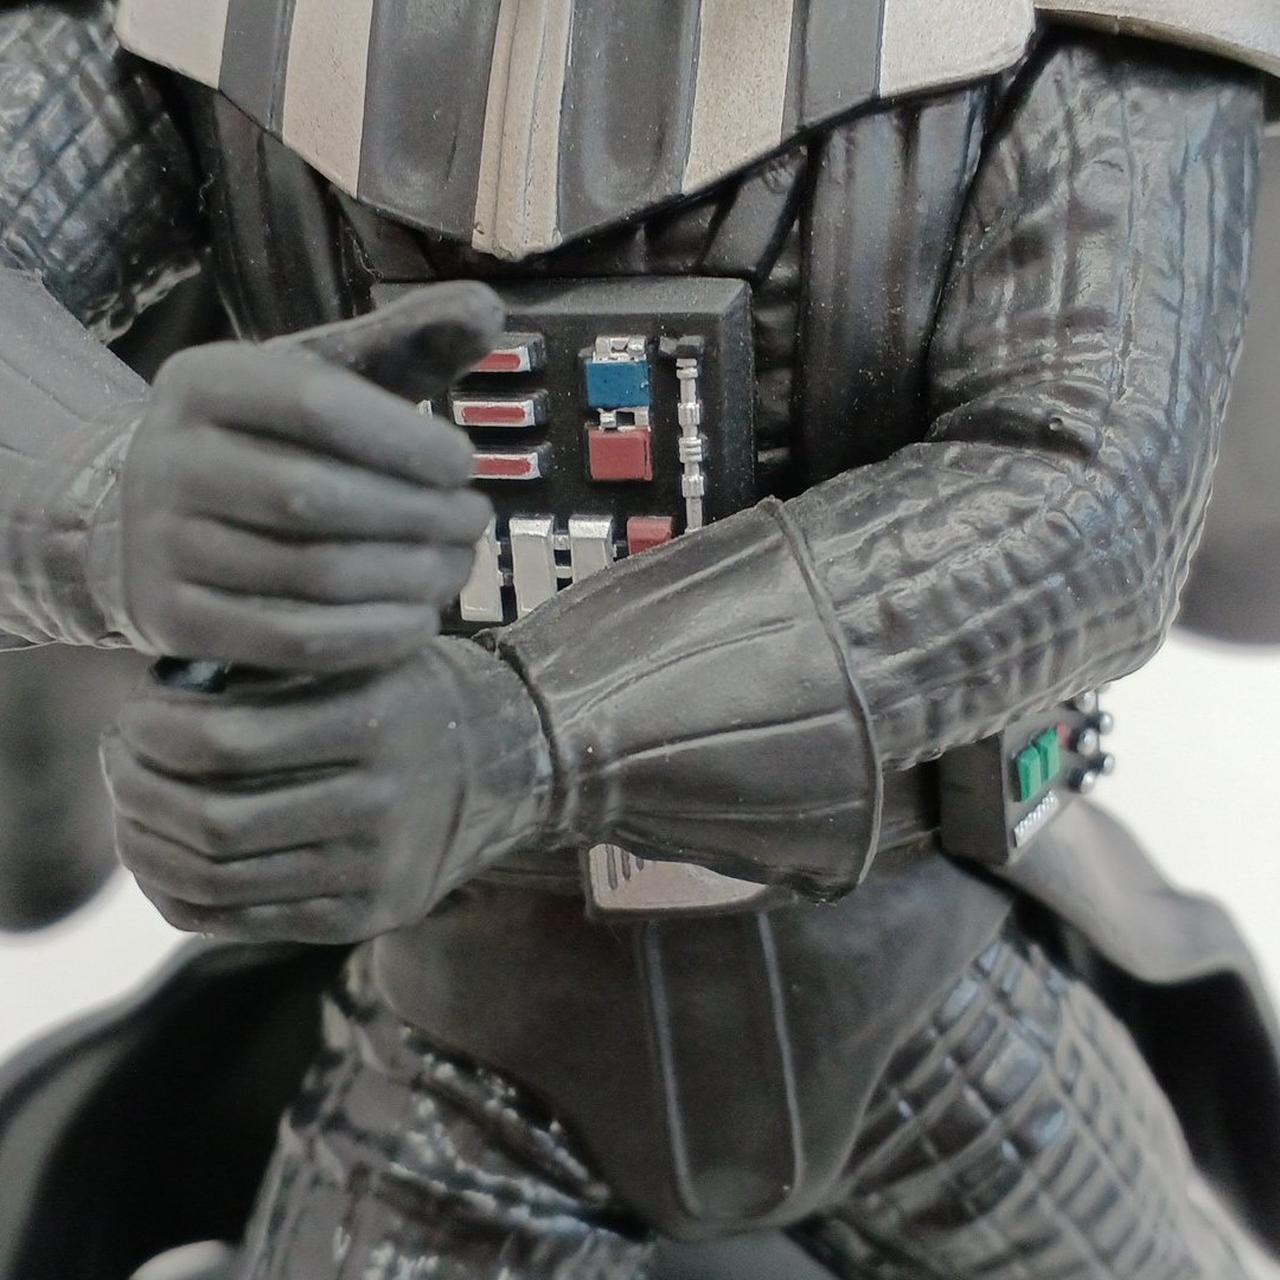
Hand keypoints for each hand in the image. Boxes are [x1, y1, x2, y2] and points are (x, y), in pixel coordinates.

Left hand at [101, 641, 550, 943]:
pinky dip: (177, 891)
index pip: (221, 741)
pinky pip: (240, 921)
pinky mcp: (368, 918)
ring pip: (216, 881)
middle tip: (118, 756)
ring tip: (133, 805)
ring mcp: (376, 871)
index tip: (132, 712)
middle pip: (211, 820)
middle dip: (135, 787)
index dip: (150, 730)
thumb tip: (151, 702)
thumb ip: (271, 669)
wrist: (507, 763)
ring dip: (144, 842)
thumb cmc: (411, 694)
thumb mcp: (359, 657)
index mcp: (376, 722)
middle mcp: (383, 804)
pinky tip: (163, 855)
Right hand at [118, 284, 502, 673]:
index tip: (465, 465)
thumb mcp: (324, 378)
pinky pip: (291, 639)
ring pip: (310, 574)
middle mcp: (166, 459)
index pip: (316, 403)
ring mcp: (160, 546)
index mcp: (204, 381)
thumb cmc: (273, 442)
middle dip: (416, 514)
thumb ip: (405, 340)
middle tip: (474, 522)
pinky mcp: (173, 620)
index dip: (407, 440)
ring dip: (408, 578)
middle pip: (313, 496)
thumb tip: (490, 306)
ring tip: (457, 566)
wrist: (156, 520)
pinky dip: (373, 636)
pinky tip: (422, 620)